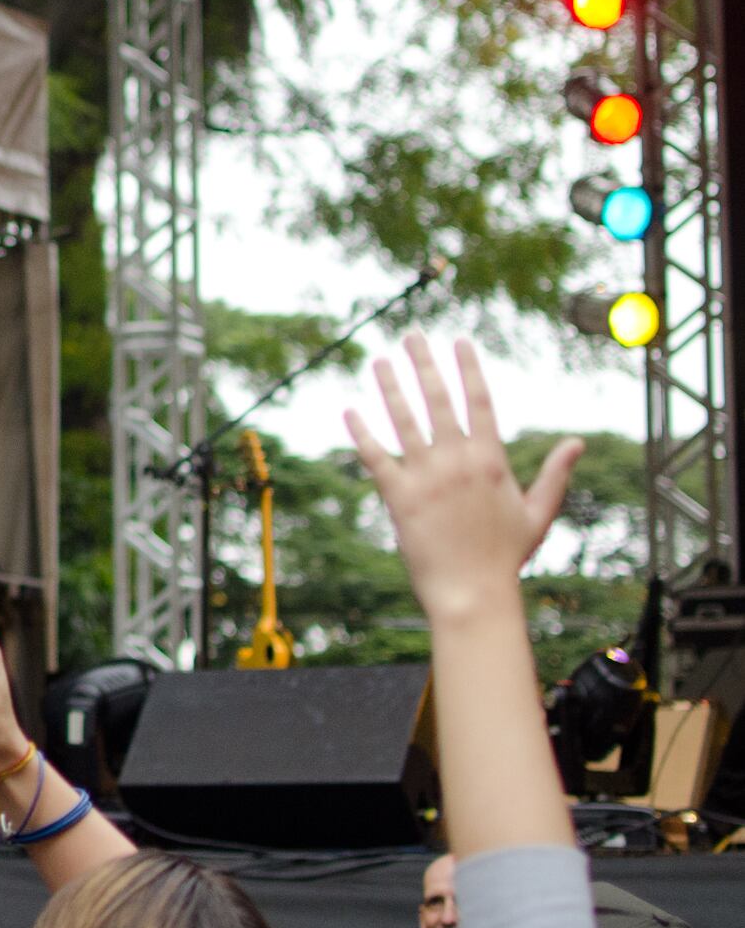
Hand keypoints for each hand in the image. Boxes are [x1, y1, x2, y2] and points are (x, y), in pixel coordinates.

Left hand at [346, 335, 581, 622]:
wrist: (473, 594)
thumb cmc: (506, 556)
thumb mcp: (538, 513)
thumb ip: (555, 474)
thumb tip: (577, 442)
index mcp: (492, 461)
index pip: (480, 402)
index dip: (468, 368)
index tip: (459, 342)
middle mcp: (458, 462)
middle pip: (439, 401)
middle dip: (424, 364)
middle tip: (411, 334)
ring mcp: (427, 477)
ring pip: (404, 421)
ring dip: (390, 388)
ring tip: (378, 360)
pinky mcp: (399, 497)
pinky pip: (376, 457)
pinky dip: (362, 433)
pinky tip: (350, 411)